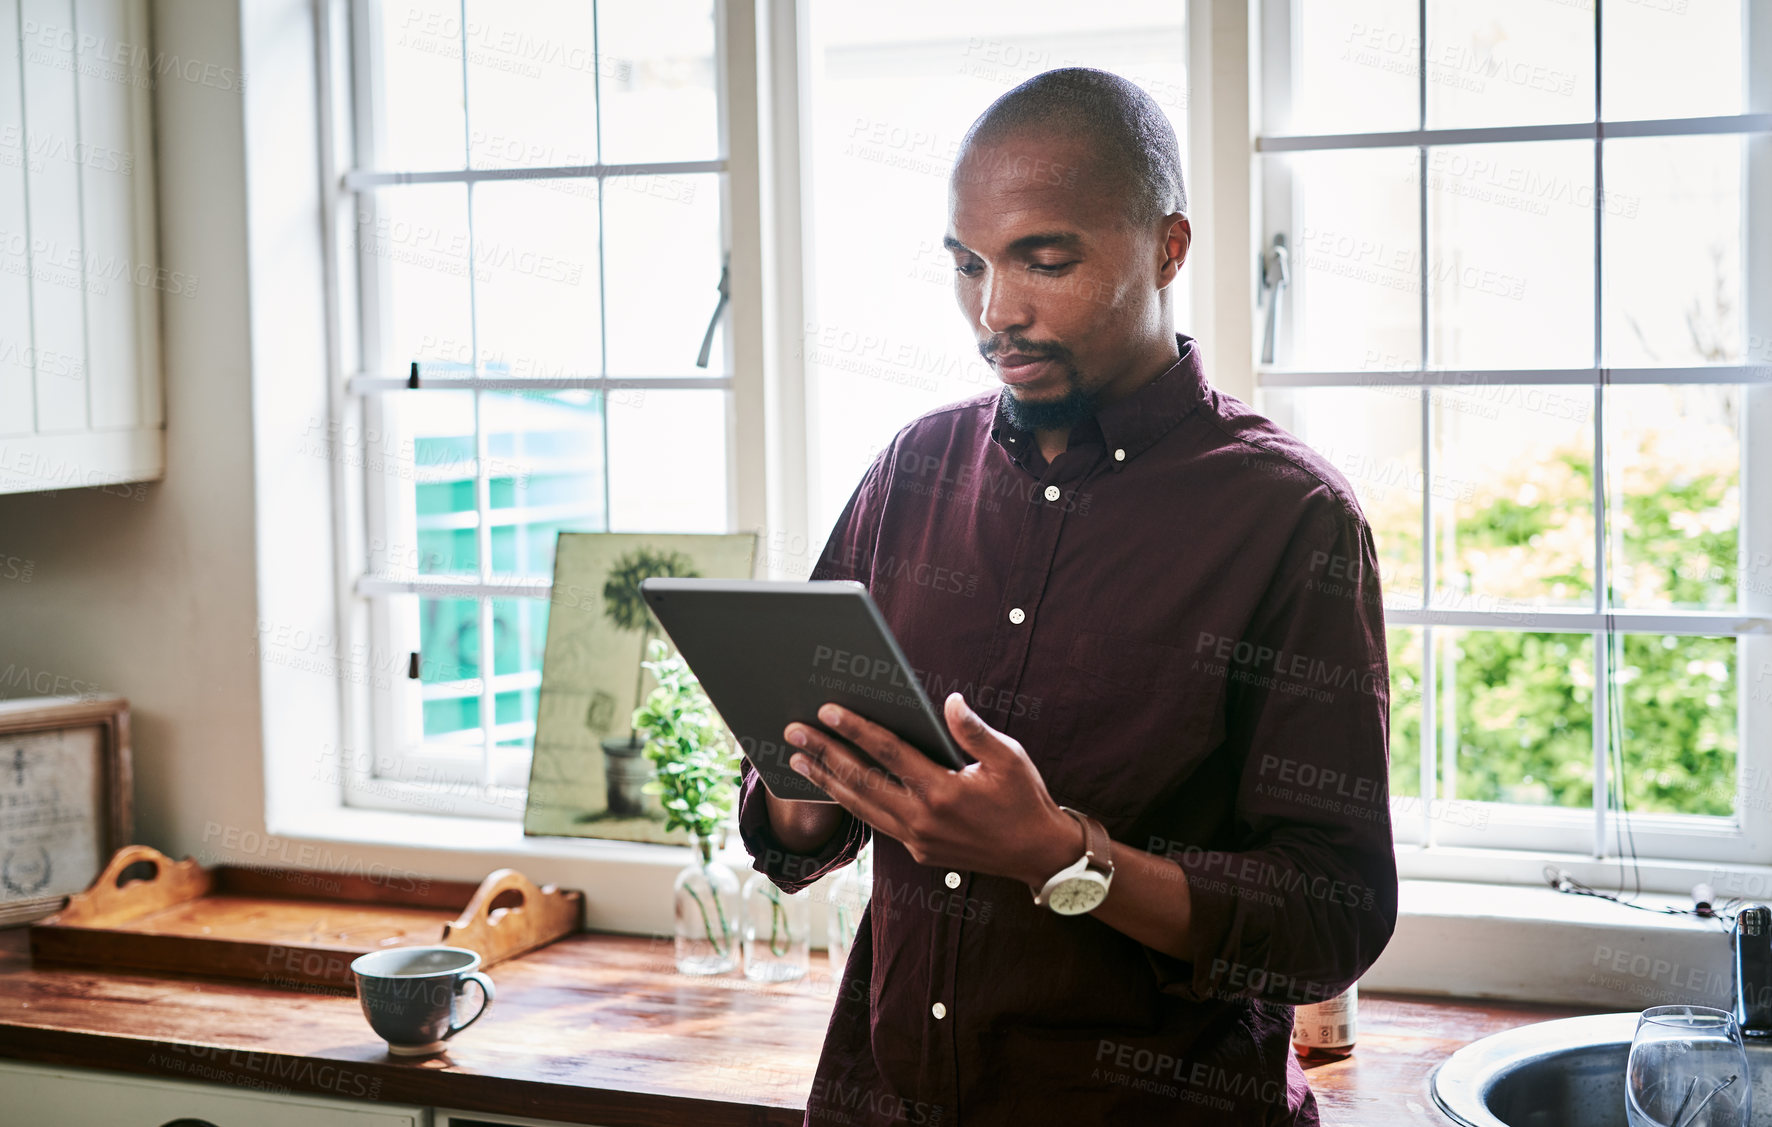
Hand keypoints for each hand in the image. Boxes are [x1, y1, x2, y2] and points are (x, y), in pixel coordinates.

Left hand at [782, 693, 1082, 889]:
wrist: (1039, 855)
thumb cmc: (1025, 800)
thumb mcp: (1009, 758)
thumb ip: (975, 731)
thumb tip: (950, 702)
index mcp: (944, 791)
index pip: (889, 753)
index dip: (856, 729)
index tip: (828, 709)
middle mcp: (923, 819)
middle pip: (861, 780)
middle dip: (824, 753)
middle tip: (792, 731)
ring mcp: (917, 839)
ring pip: (861, 806)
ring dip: (826, 781)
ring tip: (797, 759)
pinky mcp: (918, 851)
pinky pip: (876, 822)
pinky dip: (851, 803)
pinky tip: (834, 786)